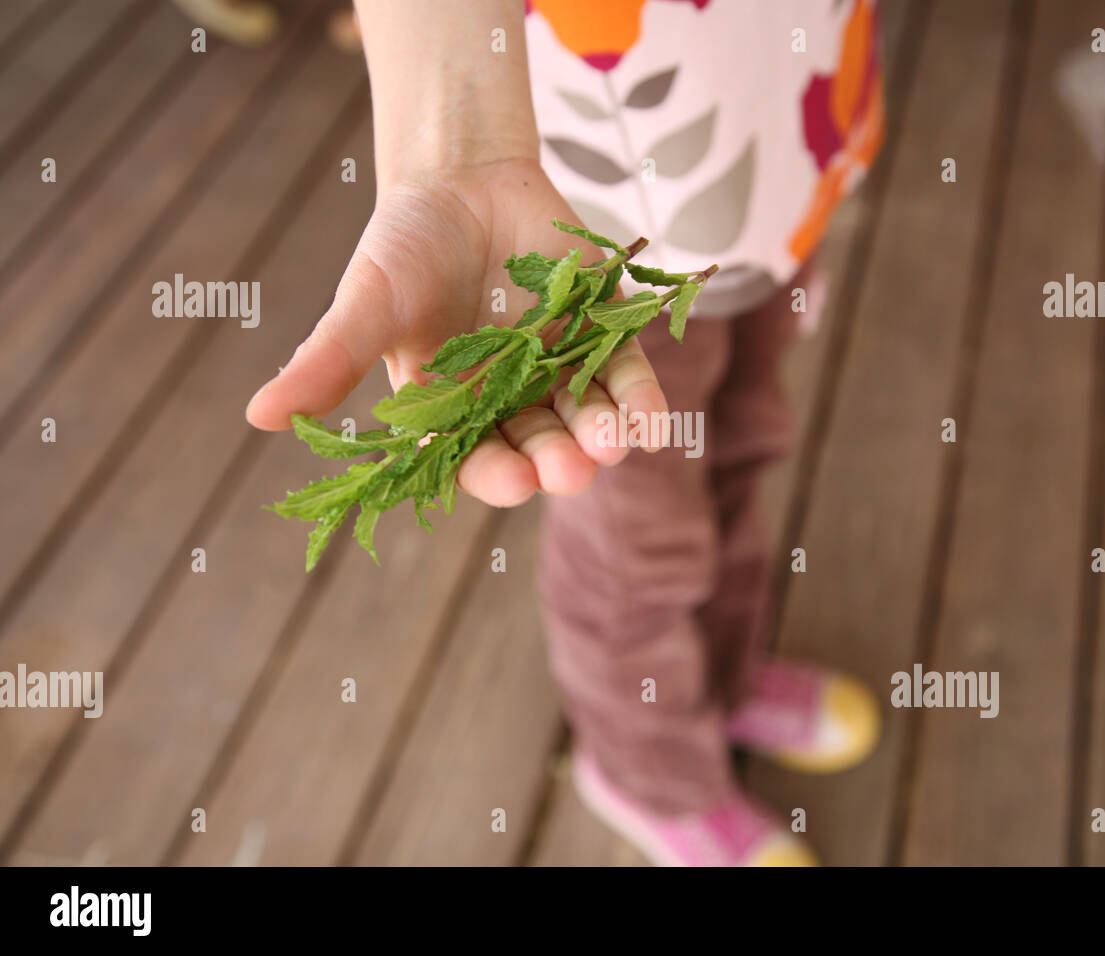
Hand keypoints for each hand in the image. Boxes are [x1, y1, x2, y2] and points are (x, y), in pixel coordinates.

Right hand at [245, 159, 667, 506]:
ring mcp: (559, 370)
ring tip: (613, 444)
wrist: (461, 178)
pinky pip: (626, 375)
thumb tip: (257, 417)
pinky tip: (655, 422)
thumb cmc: (403, 245)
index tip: (512, 478)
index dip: (494, 473)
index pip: (475, 458)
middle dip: (555, 462)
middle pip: (538, 446)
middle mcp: (510, 402)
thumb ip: (327, 359)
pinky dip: (642, 400)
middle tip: (570, 470)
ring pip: (586, 418)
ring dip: (603, 436)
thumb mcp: (366, 304)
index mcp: (454, 411)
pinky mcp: (601, 333)